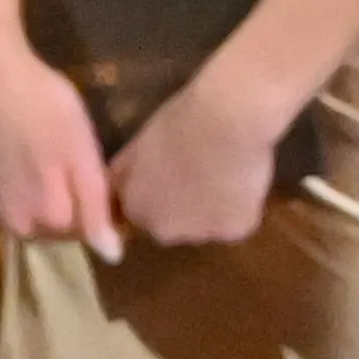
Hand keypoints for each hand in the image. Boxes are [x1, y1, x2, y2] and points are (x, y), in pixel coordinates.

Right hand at [0, 15, 123, 253]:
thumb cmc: (46, 110)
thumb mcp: (82, 156)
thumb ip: (96, 210)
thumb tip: (112, 256)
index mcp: (48, 217)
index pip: (87, 231)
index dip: (98, 204)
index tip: (99, 174)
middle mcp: (15, 224)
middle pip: (57, 229)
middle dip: (69, 206)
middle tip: (74, 163)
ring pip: (33, 218)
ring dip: (45, 200)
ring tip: (49, 161)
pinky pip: (10, 206)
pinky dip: (21, 192)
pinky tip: (24, 160)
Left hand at [106, 69, 296, 252]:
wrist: (225, 123)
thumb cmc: (179, 123)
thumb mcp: (137, 148)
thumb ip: (126, 174)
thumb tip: (116, 188)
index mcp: (132, 208)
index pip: (142, 211)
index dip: (161, 192)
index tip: (176, 173)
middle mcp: (160, 230)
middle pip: (173, 223)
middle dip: (186, 206)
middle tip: (203, 172)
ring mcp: (197, 234)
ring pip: (206, 225)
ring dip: (213, 209)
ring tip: (224, 173)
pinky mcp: (232, 232)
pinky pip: (236, 223)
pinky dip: (242, 207)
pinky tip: (242, 180)